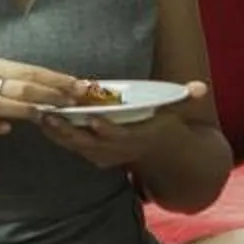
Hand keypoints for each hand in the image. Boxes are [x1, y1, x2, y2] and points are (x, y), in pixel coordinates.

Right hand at [0, 57, 86, 145]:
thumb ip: (23, 81)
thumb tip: (62, 86)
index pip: (29, 71)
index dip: (55, 79)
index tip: (78, 86)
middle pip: (17, 87)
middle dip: (46, 94)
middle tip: (69, 102)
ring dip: (22, 110)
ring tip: (42, 115)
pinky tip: (6, 129)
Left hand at [37, 80, 213, 167]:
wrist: (159, 154)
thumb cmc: (164, 126)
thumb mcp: (176, 113)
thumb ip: (186, 98)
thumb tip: (203, 87)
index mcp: (136, 138)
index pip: (119, 136)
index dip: (107, 130)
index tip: (94, 120)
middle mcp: (117, 150)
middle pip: (90, 144)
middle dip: (70, 131)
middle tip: (52, 116)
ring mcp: (103, 155)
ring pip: (76, 146)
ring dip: (57, 133)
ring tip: (41, 116)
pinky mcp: (92, 154)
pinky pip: (71, 146)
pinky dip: (56, 135)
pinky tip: (41, 121)